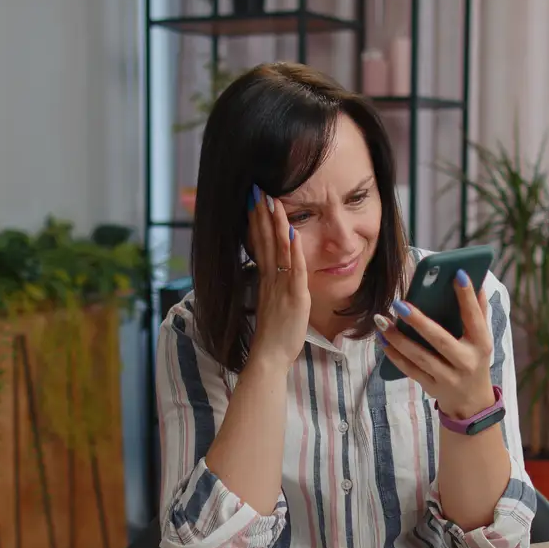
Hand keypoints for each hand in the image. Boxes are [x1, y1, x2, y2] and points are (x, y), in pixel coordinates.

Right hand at [246, 185, 310, 370]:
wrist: (269, 356)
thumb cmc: (274, 335)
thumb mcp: (272, 305)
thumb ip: (273, 288)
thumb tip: (273, 275)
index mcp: (266, 280)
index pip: (261, 244)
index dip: (257, 223)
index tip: (254, 203)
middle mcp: (271, 279)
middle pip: (266, 240)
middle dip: (262, 214)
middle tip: (258, 191)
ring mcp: (281, 286)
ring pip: (279, 249)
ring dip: (276, 224)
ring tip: (272, 201)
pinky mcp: (294, 296)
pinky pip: (294, 269)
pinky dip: (294, 249)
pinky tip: (293, 232)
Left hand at [376, 270, 496, 418]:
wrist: (472, 403)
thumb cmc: (475, 360)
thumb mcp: (482, 338)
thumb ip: (479, 311)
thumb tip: (477, 280)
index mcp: (481, 344)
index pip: (474, 317)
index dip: (467, 296)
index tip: (456, 273)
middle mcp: (465, 361)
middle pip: (440, 340)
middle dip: (419, 322)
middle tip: (399, 303)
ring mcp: (448, 377)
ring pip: (419, 357)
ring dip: (398, 338)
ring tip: (381, 320)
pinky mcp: (431, 387)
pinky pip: (409, 370)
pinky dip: (394, 355)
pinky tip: (381, 339)